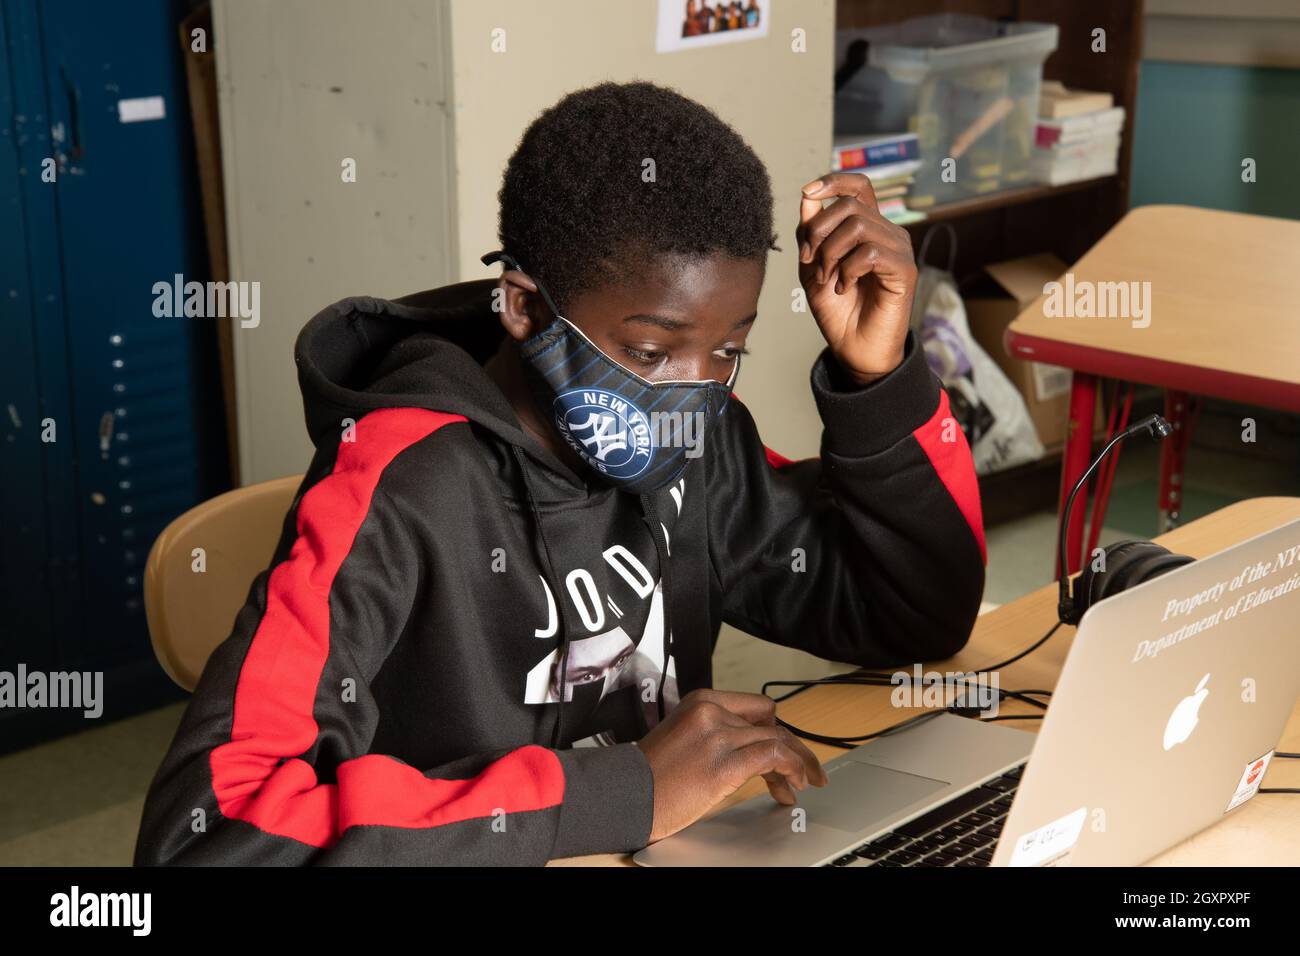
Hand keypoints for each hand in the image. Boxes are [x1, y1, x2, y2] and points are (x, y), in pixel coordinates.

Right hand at [636, 688, 828, 842]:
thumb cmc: (649, 776)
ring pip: (777, 740)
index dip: (776, 730)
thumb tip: (751, 750)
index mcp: (700, 701)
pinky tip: (794, 784)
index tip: (785, 749)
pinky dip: (792, 769)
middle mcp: (711, 710)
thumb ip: (716, 734)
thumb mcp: (684, 737)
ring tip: (804, 782)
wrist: (624, 794)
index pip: (757, 707)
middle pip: (771, 724)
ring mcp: (718, 734)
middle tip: (803, 770)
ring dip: (797, 763)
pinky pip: (773, 756)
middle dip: (792, 749)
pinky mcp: (724, 762)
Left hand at [796, 172, 917, 384]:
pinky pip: (871, 253)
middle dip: (818, 231)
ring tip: (827, 279)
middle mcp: (886, 233)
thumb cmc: (837, 310)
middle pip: (849, 205)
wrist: (852, 348)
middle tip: (810, 262)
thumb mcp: (812, 267)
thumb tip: (808, 197)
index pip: (858, 186)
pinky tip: (844, 288)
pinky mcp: (904, 270)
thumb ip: (809, 233)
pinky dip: (848, 270)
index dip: (833, 181)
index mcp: (866, 228)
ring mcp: (898, 250)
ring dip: (831, 253)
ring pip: (858, 226)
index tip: (808, 193)